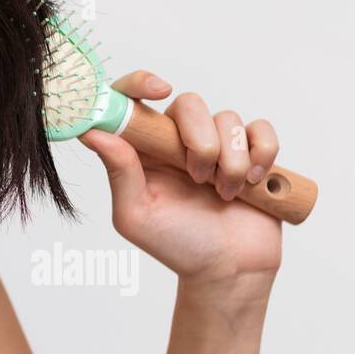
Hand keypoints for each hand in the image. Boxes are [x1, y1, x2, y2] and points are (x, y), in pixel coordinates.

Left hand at [77, 70, 282, 288]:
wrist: (229, 270)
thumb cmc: (177, 244)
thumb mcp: (136, 215)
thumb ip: (119, 172)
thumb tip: (93, 133)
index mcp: (144, 149)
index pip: (134, 100)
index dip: (140, 83)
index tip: (158, 90)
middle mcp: (178, 141)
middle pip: (189, 103)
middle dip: (199, 140)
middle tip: (198, 177)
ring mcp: (218, 144)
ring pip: (228, 118)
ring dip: (231, 160)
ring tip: (226, 193)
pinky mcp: (252, 153)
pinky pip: (261, 130)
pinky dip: (261, 154)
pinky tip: (255, 182)